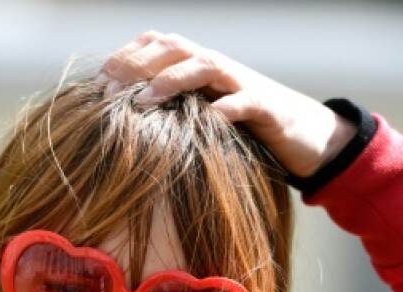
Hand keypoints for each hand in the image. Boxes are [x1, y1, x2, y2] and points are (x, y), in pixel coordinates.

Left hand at [101, 31, 356, 178]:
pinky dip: (225, 109)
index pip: (156, 44)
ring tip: (144, 100)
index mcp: (197, 66)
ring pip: (205, 65)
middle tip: (109, 88)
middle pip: (173, 47)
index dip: (125, 56)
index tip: (97, 82)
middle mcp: (217, 67)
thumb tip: (123, 126)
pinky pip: (246, 102)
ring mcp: (243, 84)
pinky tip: (206, 121)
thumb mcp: (201, 117)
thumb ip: (171, 112)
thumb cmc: (244, 130)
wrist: (305, 135)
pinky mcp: (269, 108)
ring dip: (171, 79)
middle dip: (138, 63)